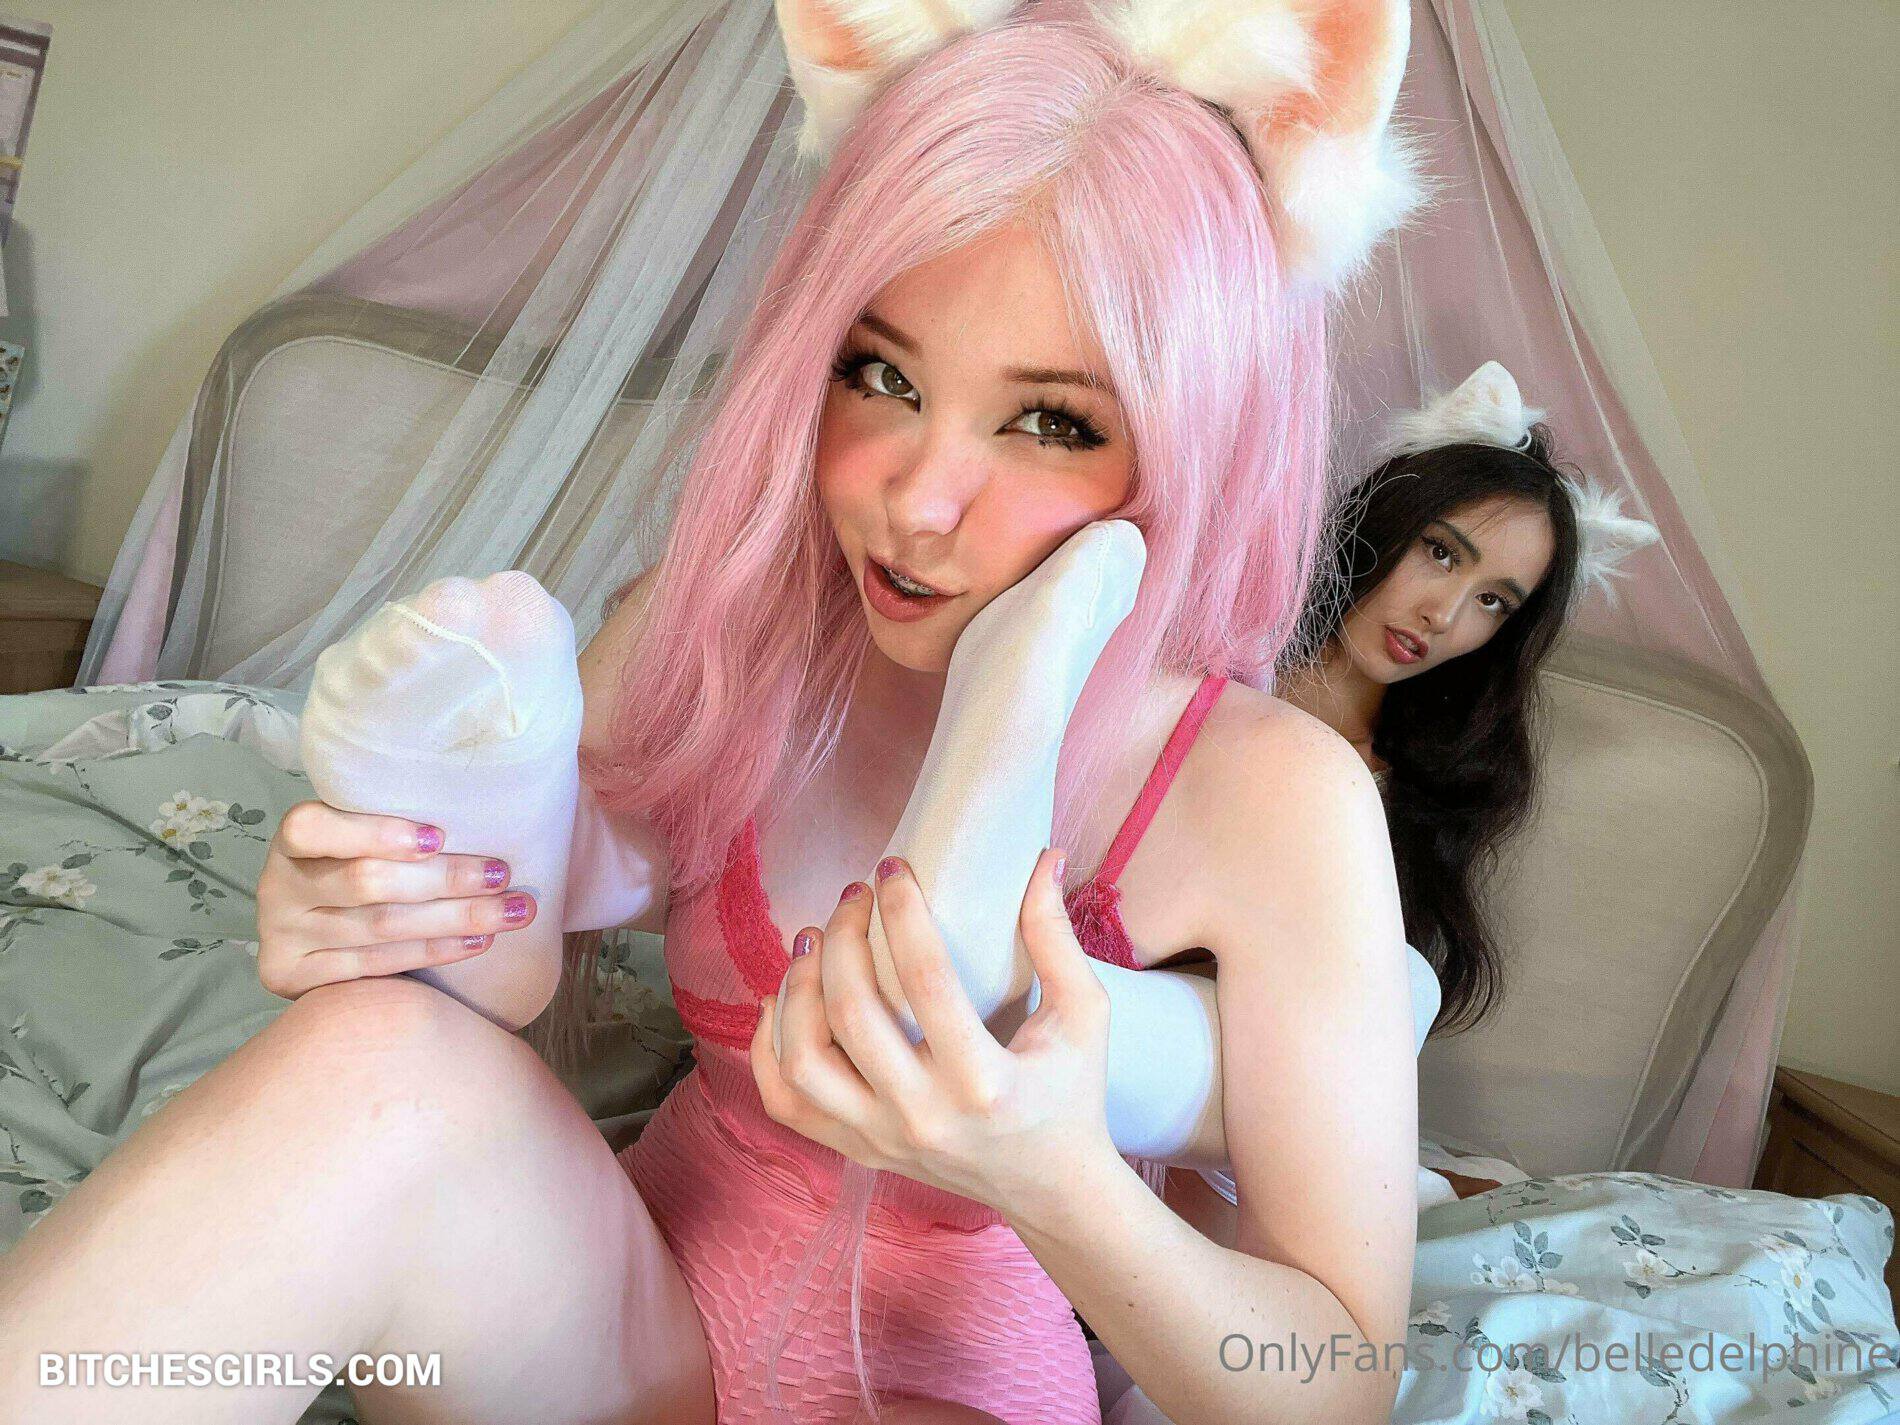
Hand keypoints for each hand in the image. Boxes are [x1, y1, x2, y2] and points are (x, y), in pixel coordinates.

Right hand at [255, 800, 536, 998]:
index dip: (376, 833)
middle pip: (366, 882)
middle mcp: (278, 887)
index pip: (315, 827)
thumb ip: (392, 822)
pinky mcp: (293, 978)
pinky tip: (477, 942)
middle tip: (502, 875)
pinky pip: (376, 965)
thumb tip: (476, 803)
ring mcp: (284, 937)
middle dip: (445, 878)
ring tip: (512, 911)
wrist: (309, 930)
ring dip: (455, 918)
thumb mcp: (358, 835)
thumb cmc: (354, 865)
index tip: (439, 836)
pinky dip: (434, 952)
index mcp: (292, 841)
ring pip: (381, 928)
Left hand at [750, 848, 1118, 1214]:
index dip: (902, 913)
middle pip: (852, 1013)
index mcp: (983, 1082)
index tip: (893, 869)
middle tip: (853, 895)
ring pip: (802, 1061)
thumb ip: (1056, 938)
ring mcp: (881, 1139)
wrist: (1050, 1188)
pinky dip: (769, 1048)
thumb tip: (1045, 857)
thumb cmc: (1069, 1093)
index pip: (926, 979)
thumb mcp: (1083, 1015)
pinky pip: (785, 1102)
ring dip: (796, 989)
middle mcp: (922, 1115)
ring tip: (812, 940)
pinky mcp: (857, 1150)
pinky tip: (782, 1000)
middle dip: (843, 937)